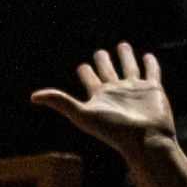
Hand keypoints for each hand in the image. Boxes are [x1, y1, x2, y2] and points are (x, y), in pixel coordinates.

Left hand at [27, 43, 180, 158]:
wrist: (146, 141)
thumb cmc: (114, 131)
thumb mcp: (83, 115)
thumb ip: (60, 102)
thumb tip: (33, 97)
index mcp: (100, 97)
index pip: (90, 80)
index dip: (85, 72)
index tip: (82, 67)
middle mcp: (117, 92)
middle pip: (107, 71)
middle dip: (103, 61)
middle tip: (100, 52)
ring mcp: (135, 90)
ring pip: (129, 68)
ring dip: (125, 57)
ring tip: (123, 45)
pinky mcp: (153, 90)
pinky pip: (151, 72)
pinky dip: (150, 64)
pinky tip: (147, 56)